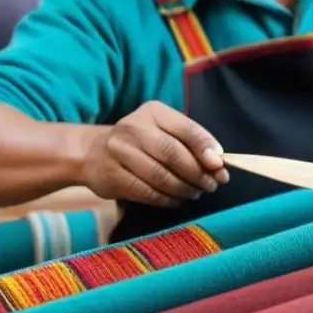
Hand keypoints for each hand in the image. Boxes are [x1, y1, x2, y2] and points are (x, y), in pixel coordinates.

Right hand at [79, 101, 228, 206]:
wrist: (92, 152)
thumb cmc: (140, 141)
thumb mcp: (163, 129)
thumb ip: (190, 141)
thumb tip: (218, 163)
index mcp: (154, 112)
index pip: (185, 129)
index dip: (205, 148)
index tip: (220, 165)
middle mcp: (134, 128)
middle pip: (173, 154)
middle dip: (198, 173)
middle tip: (212, 185)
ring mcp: (120, 152)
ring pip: (160, 176)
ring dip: (184, 188)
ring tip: (196, 193)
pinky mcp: (112, 177)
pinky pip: (146, 192)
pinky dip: (167, 199)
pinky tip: (177, 200)